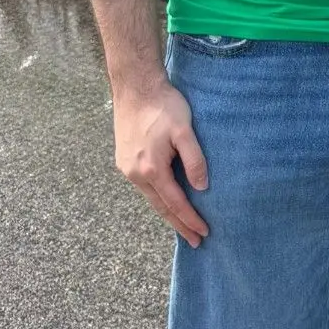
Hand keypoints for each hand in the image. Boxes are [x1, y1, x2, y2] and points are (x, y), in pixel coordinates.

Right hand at [113, 79, 209, 246]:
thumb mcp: (185, 131)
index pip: (175, 203)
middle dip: (178, 224)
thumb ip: (194, 160)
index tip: (204, 233)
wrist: (135, 88)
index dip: (190, 219)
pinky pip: (144, 187)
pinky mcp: (124, 160)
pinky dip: (157, 198)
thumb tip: (201, 188)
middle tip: (195, 241)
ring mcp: (127, 168)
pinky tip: (166, 200)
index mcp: (151, 169)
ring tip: (182, 225)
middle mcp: (135, 174)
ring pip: (151, 198)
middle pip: (160, 207)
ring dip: (167, 213)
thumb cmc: (164, 106)